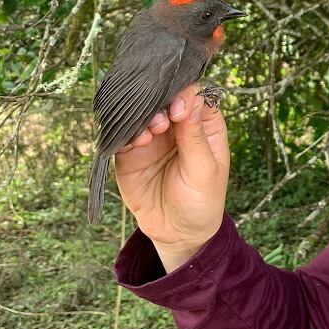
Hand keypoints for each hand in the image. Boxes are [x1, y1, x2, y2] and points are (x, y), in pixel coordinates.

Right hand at [113, 83, 229, 264]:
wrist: (177, 233)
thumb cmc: (201, 200)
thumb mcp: (204, 171)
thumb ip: (195, 138)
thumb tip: (189, 100)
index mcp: (204, 125)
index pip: (195, 97)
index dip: (186, 96)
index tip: (180, 107)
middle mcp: (177, 126)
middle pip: (166, 100)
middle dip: (162, 104)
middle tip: (163, 120)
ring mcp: (153, 138)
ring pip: (143, 114)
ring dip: (145, 117)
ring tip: (153, 131)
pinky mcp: (130, 153)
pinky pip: (124, 135)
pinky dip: (127, 133)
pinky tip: (137, 141)